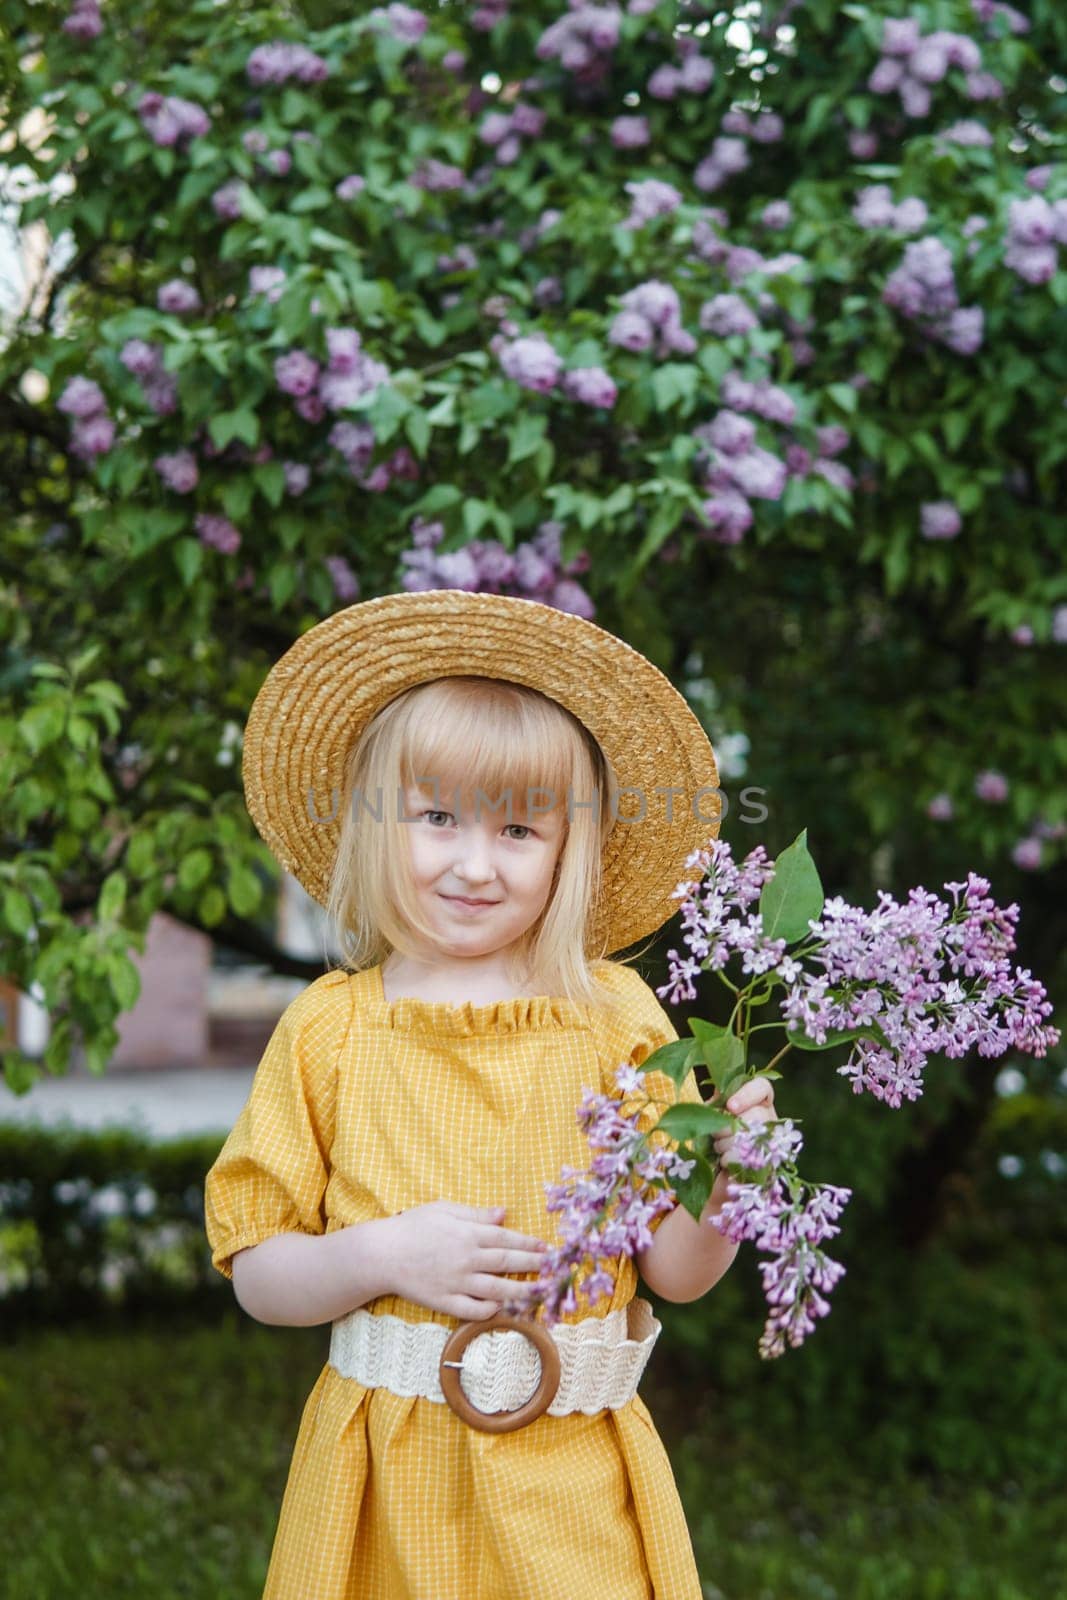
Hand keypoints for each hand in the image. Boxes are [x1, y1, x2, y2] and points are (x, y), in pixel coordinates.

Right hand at [383, 1200, 550, 1321]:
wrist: (382, 1254)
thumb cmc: (413, 1226)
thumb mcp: (445, 1210)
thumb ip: (476, 1214)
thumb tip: (504, 1213)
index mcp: (467, 1234)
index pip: (507, 1238)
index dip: (530, 1243)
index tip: (549, 1249)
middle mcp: (466, 1259)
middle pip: (507, 1263)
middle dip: (534, 1266)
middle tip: (555, 1271)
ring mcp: (456, 1282)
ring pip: (496, 1290)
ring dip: (522, 1292)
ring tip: (541, 1294)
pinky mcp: (444, 1301)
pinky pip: (473, 1310)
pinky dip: (490, 1310)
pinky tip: (504, 1308)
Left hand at [712, 1075, 777, 1171]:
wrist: (725, 1174)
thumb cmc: (720, 1139)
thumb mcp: (718, 1115)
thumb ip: (719, 1101)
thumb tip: (717, 1093)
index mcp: (759, 1103)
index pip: (763, 1087)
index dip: (747, 1094)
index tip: (731, 1106)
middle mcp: (770, 1120)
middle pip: (754, 1115)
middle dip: (726, 1126)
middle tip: (716, 1133)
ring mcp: (770, 1143)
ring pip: (746, 1137)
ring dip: (723, 1144)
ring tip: (721, 1148)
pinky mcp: (766, 1165)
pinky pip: (741, 1157)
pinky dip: (726, 1159)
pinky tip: (726, 1161)